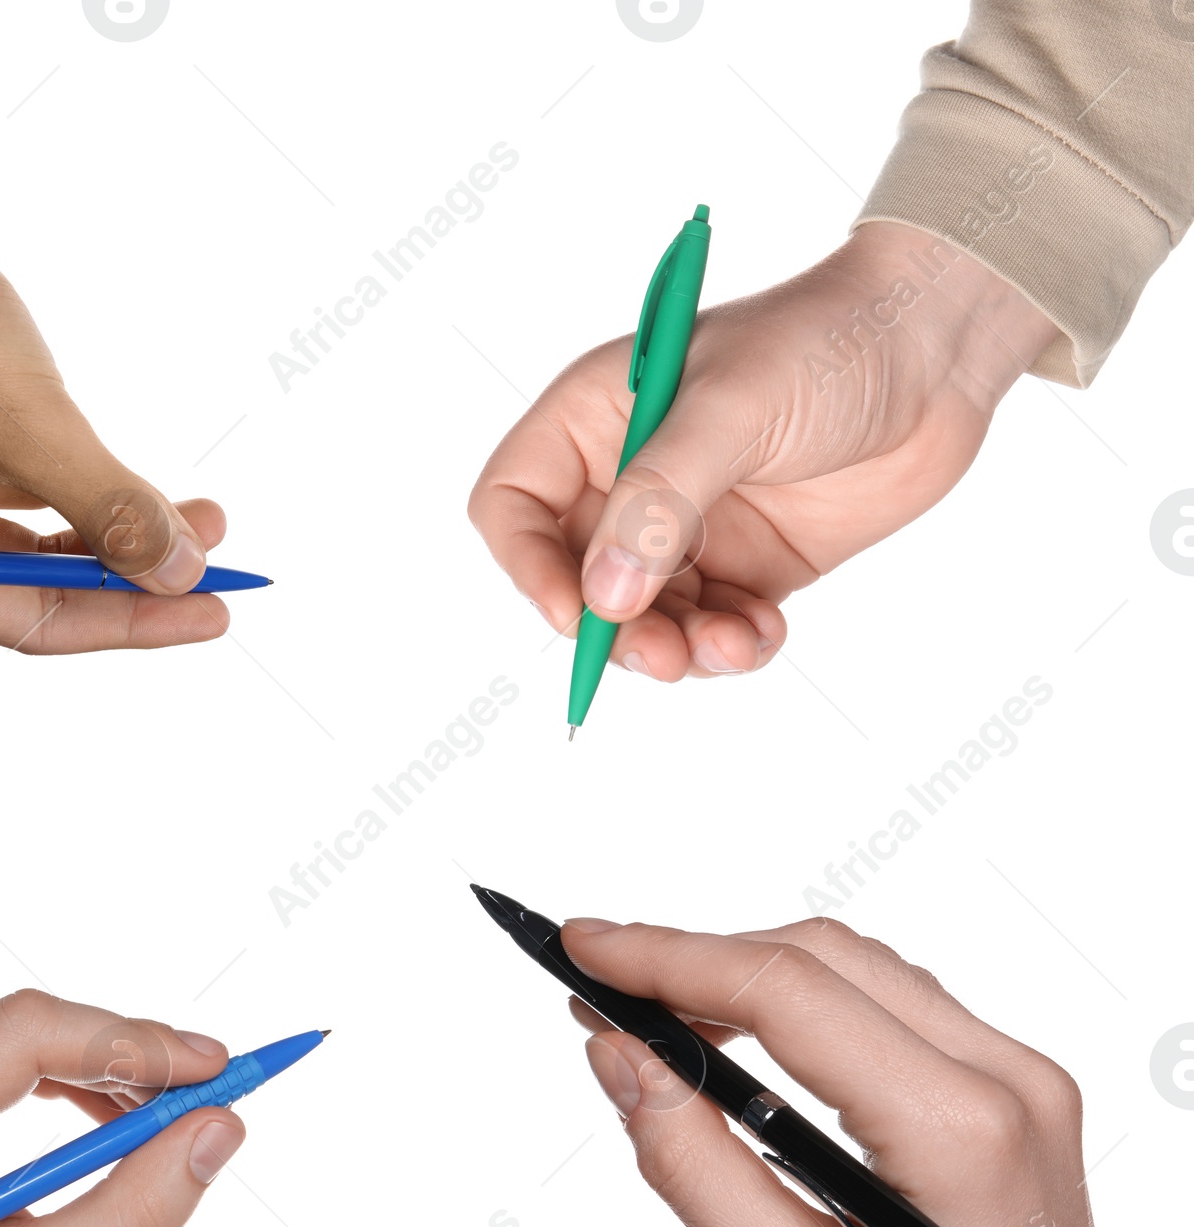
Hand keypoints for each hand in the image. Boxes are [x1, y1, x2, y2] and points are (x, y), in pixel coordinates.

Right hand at [0, 143, 227, 652]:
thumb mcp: (33, 434)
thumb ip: (113, 514)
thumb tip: (184, 576)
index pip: (40, 626)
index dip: (135, 622)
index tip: (216, 608)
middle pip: (44, 589)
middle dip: (135, 571)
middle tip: (218, 556)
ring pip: (42, 538)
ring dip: (119, 528)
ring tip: (200, 513)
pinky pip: (27, 491)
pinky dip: (83, 490)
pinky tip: (135, 479)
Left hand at [0, 992, 244, 1226]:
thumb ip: (138, 1207)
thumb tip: (223, 1126)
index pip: (27, 1031)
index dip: (133, 1041)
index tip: (219, 1070)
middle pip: (25, 1026)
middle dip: (127, 1056)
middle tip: (212, 1095)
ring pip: (17, 1039)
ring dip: (102, 1069)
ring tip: (170, 1118)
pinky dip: (63, 1085)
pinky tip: (110, 1124)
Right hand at [469, 222, 1056, 680]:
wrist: (939, 347)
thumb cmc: (828, 340)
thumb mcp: (732, 410)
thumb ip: (660, 503)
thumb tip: (603, 597)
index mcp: (596, 420)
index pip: (515, 505)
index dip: (529, 565)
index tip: (579, 612)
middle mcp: (630, 480)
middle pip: (577, 581)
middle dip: (615, 629)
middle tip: (663, 656)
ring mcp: (687, 529)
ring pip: (643, 620)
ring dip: (676, 649)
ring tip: (731, 645)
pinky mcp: (746, 566)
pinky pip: (712, 630)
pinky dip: (731, 648)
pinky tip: (766, 633)